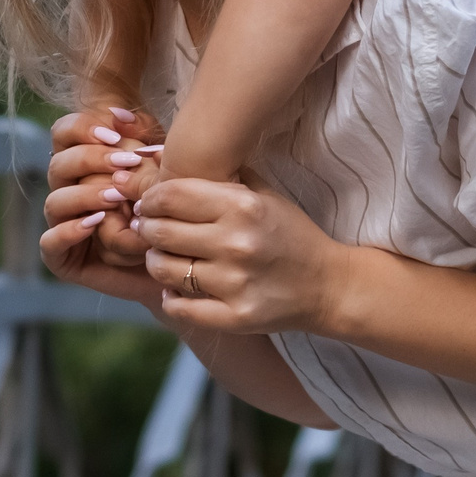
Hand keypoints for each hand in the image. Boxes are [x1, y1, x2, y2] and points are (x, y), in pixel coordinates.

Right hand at [48, 106, 164, 269]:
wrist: (178, 257)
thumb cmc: (169, 203)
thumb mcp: (162, 162)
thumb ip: (142, 135)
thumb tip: (120, 115)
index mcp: (83, 162)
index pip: (64, 132)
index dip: (84, 128)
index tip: (115, 134)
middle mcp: (67, 190)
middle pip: (59, 164)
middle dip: (92, 160)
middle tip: (126, 163)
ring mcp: (62, 224)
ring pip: (55, 201)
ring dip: (86, 196)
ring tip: (117, 196)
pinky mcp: (62, 258)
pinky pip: (50, 242)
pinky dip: (68, 232)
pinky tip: (95, 224)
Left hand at [135, 177, 352, 335]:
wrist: (328, 284)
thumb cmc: (292, 234)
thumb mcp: (265, 195)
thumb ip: (225, 178)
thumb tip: (174, 160)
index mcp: (242, 206)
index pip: (171, 196)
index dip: (150, 199)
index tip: (149, 204)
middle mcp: (236, 242)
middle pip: (160, 232)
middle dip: (147, 229)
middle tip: (149, 230)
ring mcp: (234, 282)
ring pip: (163, 271)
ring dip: (156, 263)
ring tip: (164, 258)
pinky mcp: (235, 316)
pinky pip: (181, 307)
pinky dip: (171, 299)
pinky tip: (177, 291)